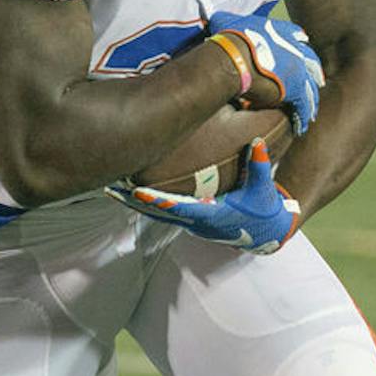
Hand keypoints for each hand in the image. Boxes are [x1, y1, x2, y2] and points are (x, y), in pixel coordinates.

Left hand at [108, 138, 301, 253]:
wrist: (263, 232)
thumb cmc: (262, 210)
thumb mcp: (263, 191)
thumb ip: (260, 168)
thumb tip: (258, 143)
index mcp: (211, 214)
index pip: (179, 208)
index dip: (158, 201)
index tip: (138, 193)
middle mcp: (196, 221)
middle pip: (159, 213)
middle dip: (135, 203)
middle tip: (112, 189)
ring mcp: (190, 222)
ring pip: (155, 214)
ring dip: (134, 204)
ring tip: (111, 190)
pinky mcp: (188, 218)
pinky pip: (160, 212)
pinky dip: (143, 204)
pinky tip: (126, 193)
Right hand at [208, 9, 324, 134]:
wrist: (234, 56)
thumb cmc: (228, 39)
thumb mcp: (227, 22)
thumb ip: (228, 20)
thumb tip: (215, 17)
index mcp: (280, 31)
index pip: (296, 35)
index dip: (297, 41)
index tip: (302, 45)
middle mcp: (294, 48)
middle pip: (311, 61)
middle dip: (313, 71)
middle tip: (318, 79)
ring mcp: (298, 68)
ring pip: (310, 86)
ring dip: (310, 98)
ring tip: (311, 108)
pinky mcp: (296, 88)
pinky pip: (304, 104)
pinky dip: (303, 114)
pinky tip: (302, 124)